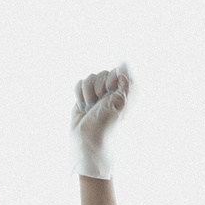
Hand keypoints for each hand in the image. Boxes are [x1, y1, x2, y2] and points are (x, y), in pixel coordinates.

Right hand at [70, 65, 132, 179]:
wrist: (87, 140)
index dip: (112, 78)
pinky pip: (79, 84)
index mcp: (125, 92)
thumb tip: (124, 64)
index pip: (119, 70)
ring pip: (90, 78)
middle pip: (102, 73)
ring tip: (91, 107)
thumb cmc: (106, 125)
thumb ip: (125, 82)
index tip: (110, 90)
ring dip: (88, 93)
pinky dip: (79, 95)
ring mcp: (98, 94)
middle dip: (98, 87)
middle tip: (99, 102)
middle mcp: (112, 92)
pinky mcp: (84, 97)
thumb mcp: (119, 103)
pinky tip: (83, 107)